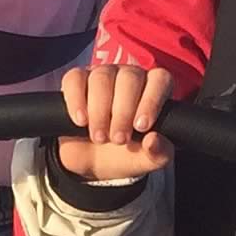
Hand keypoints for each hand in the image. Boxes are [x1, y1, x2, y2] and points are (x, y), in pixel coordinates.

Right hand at [53, 62, 174, 178]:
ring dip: (99, 110)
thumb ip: (159, 154)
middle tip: (118, 139)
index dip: (152, 100)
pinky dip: (76, 100)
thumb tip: (154, 141)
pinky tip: (81, 121)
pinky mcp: (76, 80)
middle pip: (129, 77)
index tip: (141, 127)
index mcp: (153, 89)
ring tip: (99, 137)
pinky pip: (75, 79)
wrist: (90, 160)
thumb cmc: (123, 154)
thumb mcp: (144, 161)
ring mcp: (102, 74)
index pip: (159, 79)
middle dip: (123, 112)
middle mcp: (129, 76)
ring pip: (102, 77)